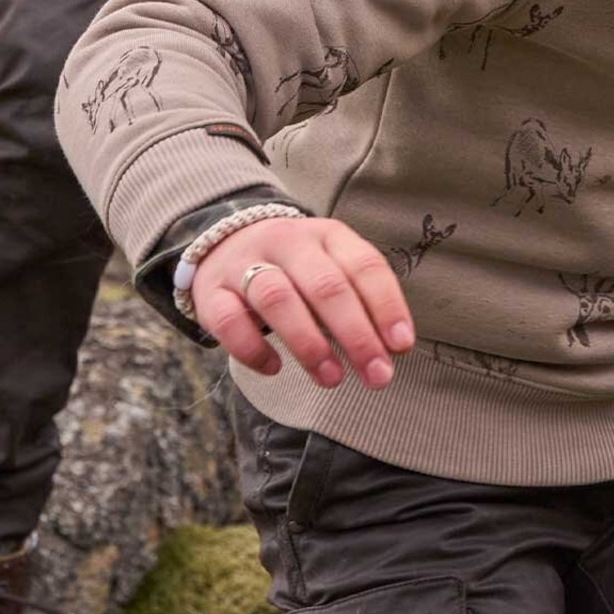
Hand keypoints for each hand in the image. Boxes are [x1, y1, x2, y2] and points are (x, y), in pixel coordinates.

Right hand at [192, 215, 414, 391]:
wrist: (225, 239)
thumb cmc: (294, 267)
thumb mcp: (330, 266)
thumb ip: (360, 300)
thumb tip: (394, 347)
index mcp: (325, 235)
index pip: (363, 264)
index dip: (386, 305)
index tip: (401, 346)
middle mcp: (287, 243)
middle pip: (325, 284)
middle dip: (355, 333)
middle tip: (377, 376)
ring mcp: (245, 264)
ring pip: (277, 297)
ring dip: (309, 343)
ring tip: (332, 379)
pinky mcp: (212, 292)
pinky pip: (229, 320)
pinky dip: (253, 348)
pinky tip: (274, 368)